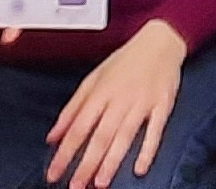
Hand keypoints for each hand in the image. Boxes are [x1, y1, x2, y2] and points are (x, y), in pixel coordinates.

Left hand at [48, 18, 186, 187]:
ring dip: (112, 162)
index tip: (54, 173)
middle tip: (76, 186)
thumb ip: (72, 108)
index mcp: (100, 92)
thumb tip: (53, 136)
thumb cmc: (124, 61)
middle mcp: (120, 99)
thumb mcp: (93, 79)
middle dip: (86, 164)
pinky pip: (155, 131)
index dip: (64, 153)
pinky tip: (139, 169)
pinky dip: (147, 150)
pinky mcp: (163, 105)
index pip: (78, 128)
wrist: (160, 41)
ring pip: (124, 136)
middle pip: (100, 136)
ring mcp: (142, 103)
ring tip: (100, 183)